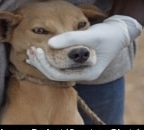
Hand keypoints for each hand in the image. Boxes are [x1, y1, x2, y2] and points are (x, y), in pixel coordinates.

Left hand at [26, 15, 141, 80]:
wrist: (118, 34)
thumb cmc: (108, 35)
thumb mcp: (92, 36)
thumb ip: (71, 39)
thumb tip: (49, 43)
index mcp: (86, 74)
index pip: (58, 75)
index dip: (45, 64)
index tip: (37, 50)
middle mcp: (80, 74)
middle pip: (54, 74)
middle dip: (40, 63)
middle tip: (30, 50)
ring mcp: (77, 70)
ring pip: (54, 70)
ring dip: (41, 61)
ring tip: (30, 51)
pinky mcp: (74, 63)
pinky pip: (57, 64)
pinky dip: (47, 59)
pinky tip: (38, 53)